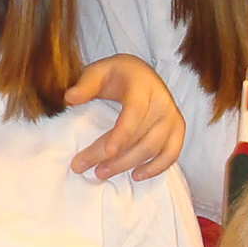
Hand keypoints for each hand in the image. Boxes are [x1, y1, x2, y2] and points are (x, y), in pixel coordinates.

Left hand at [66, 54, 184, 180]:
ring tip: (101, 173)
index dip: (122, 134)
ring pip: (152, 148)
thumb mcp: (99, 71)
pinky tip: (136, 176)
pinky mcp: (177, 130)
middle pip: (140, 136)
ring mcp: (172, 117)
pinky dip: (156, 168)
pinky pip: (171, 153)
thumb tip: (70, 98)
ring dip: (127, 164)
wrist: (142, 73)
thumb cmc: (117, 74)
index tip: (107, 152)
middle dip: (112, 155)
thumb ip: (85, 83)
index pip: (135, 113)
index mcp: (143, 86)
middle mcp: (162, 102)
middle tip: (83, 166)